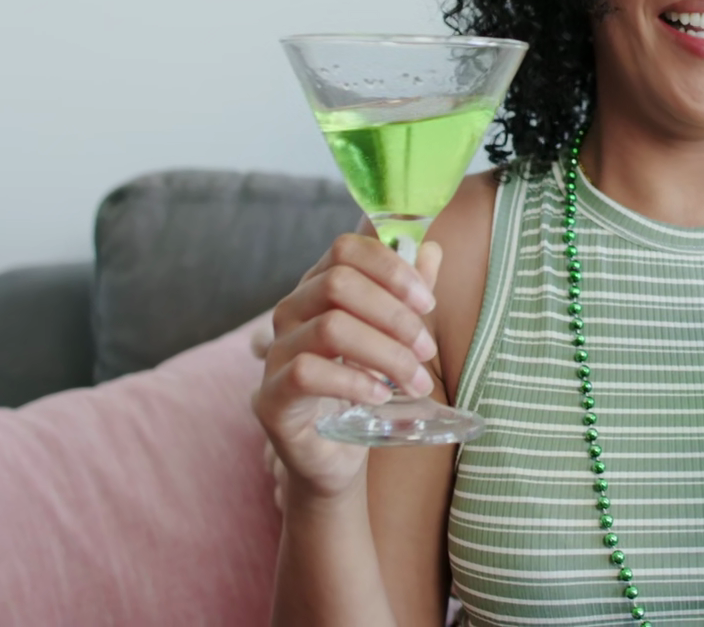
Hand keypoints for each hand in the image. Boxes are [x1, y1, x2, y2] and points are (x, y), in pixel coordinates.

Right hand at [251, 234, 442, 502]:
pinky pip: (308, 373)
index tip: (427, 302)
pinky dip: (355, 381)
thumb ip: (408, 295)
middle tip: (427, 349)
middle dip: (394, 314)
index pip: (345, 249)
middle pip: (338, 282)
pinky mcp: (271, 396)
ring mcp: (275, 353)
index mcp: (317, 289)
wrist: (334, 454)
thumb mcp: (393, 338)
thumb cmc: (363, 388)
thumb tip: (433, 249)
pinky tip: (381, 395)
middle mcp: (290, 312)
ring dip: (386, 353)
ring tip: (416, 380)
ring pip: (330, 327)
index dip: (391, 268)